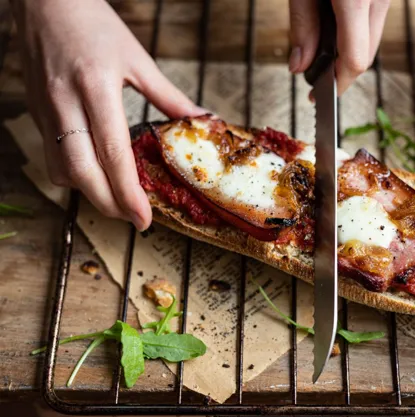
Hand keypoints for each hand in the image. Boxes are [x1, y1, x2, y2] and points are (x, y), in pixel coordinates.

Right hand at [11, 0, 205, 230]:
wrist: (45, 0)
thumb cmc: (95, 24)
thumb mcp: (139, 59)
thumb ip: (169, 97)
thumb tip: (202, 121)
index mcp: (96, 88)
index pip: (113, 154)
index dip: (128, 193)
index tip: (144, 219)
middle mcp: (65, 102)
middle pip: (82, 172)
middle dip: (108, 204)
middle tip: (133, 218)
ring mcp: (44, 109)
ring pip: (60, 170)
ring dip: (89, 193)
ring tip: (117, 198)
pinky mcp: (33, 111)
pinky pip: (49, 156)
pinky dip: (73, 174)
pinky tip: (94, 172)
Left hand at [288, 0, 389, 95]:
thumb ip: (302, 25)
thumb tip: (299, 66)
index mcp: (356, 0)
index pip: (354, 60)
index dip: (337, 83)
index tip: (317, 94)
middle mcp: (379, 0)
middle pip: (366, 56)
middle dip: (341, 71)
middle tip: (314, 72)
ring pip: (372, 42)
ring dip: (349, 53)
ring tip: (320, 47)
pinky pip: (373, 24)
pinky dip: (356, 34)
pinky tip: (335, 29)